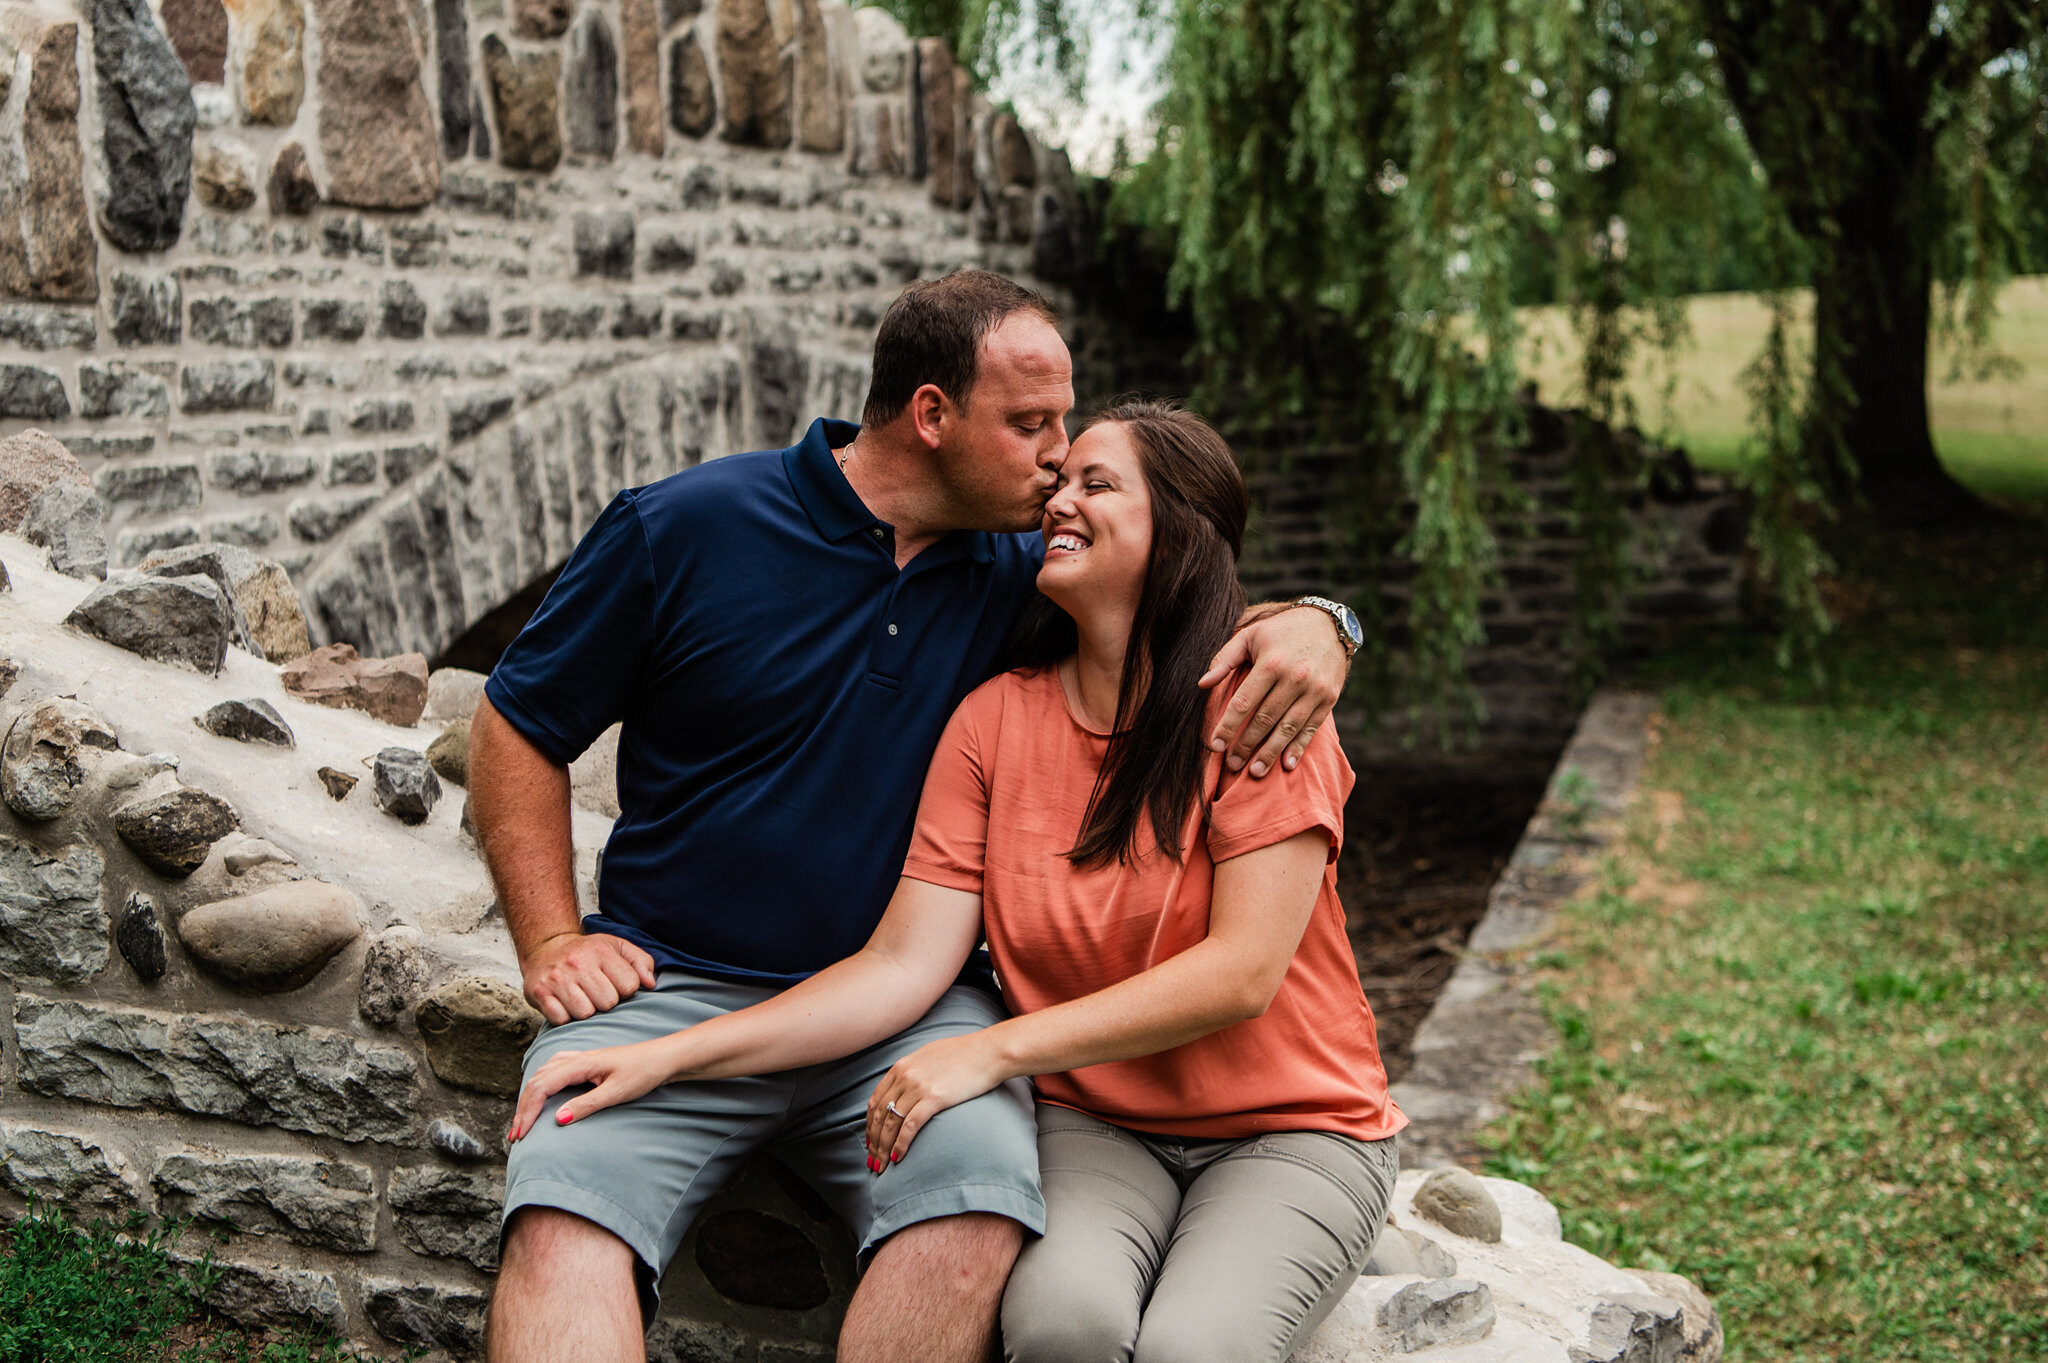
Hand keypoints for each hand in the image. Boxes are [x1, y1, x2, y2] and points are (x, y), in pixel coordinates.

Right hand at [508, 1039, 675, 1139]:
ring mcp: (579, 1059)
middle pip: (537, 1081)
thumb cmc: (644, 1072)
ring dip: (529, 1098)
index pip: (541, 1087)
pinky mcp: (584, 1064)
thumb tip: (558, 1120)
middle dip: (523, 1108)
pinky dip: (540, 1087)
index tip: (520, 1134)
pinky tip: (539, 1097)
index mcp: (580, 1063)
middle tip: (515, 1136)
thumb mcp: (617, 1092)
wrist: (664, 1057)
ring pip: (542, 1075)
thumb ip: (587, 1105)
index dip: (527, 1112)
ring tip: (522, 1122)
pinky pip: (552, 1072)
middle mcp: (575, 1058)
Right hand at [520, 931, 657, 1024]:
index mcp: (601, 951)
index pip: (629, 986)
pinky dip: (565, 1017)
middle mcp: (578, 963)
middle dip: (606, 1002)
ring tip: (582, 998)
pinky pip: (561, 1019)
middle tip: (596, 992)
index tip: (615, 984)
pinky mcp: (540, 993)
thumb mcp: (616, 946)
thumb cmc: (587, 952)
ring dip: (586, 1011)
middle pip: (608, 1002)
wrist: (545, 948)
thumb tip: (651, 984)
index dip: (625, 989)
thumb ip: (640, 962)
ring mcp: (557, 979)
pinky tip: (565, 1004)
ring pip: (585, 1013)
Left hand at [864, 1033, 1005, 1169]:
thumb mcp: (929, 1055)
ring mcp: (918, 1087)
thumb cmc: (964, 1054)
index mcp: (901, 1066)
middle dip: (873, 1141)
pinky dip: (901, 1144)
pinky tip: (898, 1157)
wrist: (988, 1051)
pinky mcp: (935, 1098)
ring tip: (881, 1165)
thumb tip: (906, 1085)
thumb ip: (913, 1070)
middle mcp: (905, 1076)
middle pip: (880, 1115)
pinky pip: (910, 1126)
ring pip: (891, 1123)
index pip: (876, 1101)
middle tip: (872, 1160)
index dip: (870, 1124)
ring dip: (883, 1148)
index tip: (871, 1141)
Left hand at [1200, 605, 1346, 776]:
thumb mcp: (1251, 635)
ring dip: (1270, 753)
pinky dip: (1298, 747)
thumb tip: (1202, 684)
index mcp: (1271, 663)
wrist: (1329, 625)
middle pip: (1265, 719)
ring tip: (1254, 771)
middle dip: (1246, 744)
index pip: (1244, 702)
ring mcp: (1314, 690)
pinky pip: (1311, 728)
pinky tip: (1286, 764)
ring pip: (1288, 728)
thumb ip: (1224, 659)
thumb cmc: (1281, 631)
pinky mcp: (1329, 699)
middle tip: (1232, 764)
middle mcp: (1294, 678)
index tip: (1215, 745)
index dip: (1228, 726)